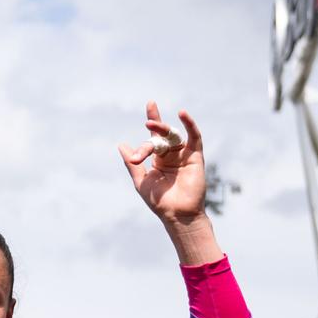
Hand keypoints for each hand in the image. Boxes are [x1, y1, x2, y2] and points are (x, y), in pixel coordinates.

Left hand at [118, 103, 205, 223]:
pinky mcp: (196, 156)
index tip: (150, 104)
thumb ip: (132, 162)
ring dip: (164, 128)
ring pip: (174, 135)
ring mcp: (184, 154)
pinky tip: (182, 114)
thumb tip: (121, 144)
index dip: (153, 119)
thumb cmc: (159, 201)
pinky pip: (194, 137)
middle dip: (154, 128)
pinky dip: (189, 125)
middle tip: (147, 124)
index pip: (155, 136)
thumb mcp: (141, 180)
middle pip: (162, 135)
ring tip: (151, 124)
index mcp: (159, 159)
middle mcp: (172, 154)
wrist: (176, 214)